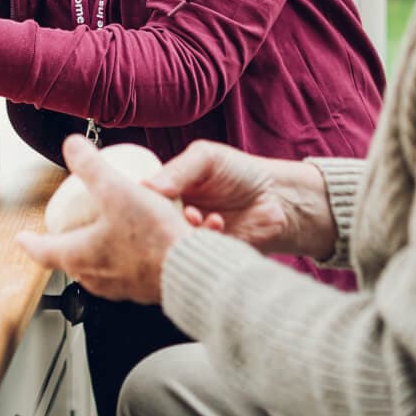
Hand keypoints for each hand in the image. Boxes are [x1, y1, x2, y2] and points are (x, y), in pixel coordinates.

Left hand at [16, 136, 188, 302]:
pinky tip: (143, 242)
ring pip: (102, 268)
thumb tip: (72, 145)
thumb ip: (91, 166)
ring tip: (106, 233)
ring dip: (100, 251)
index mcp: (81, 256)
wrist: (191, 268)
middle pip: (72, 261)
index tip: (22, 239)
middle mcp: (98, 277)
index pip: (43, 252)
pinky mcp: (146, 288)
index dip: (30, 242)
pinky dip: (129, 257)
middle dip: (67, 246)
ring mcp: (123, 286)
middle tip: (66, 231)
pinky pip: (129, 271)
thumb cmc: (153, 238)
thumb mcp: (116, 190)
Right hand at [154, 141, 337, 259]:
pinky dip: (201, 240)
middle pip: (149, 226)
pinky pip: (190, 256)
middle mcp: (172, 218)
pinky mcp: (203, 257)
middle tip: (177, 209)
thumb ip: (178, 169)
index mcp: (166, 193)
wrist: (277, 200)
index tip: (145, 199)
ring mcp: (186, 239)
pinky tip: (216, 225)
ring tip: (198, 216)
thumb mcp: (207, 158)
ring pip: (169, 243)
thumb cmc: (241, 173)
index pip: (138, 201)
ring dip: (182, 230)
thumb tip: (147, 187)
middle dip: (159, 220)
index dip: (138, 202)